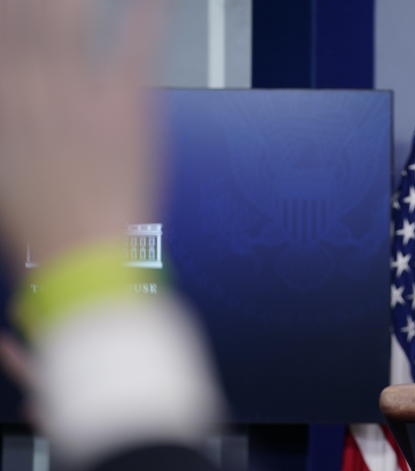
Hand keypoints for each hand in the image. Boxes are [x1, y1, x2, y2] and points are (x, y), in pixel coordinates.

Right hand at [0, 0, 164, 272]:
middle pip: (35, 13)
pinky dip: (148, 15)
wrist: (79, 250)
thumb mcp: (0, 157)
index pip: (4, 26)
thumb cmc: (36, 214)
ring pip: (73, 15)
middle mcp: (34, 81)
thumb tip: (10, 84)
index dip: (13, 9)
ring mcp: (82, 90)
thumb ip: (5, 108)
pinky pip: (138, 47)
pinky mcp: (127, 106)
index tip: (19, 2)